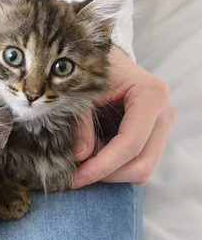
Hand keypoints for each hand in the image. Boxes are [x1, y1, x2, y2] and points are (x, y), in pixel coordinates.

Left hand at [72, 46, 174, 187]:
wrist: (105, 60)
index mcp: (150, 95)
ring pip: (143, 169)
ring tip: (86, 157)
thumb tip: (81, 156)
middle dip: (108, 175)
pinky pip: (138, 163)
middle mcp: (164, 113)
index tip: (75, 179)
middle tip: (76, 175)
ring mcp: (162, 126)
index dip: (102, 166)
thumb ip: (80, 124)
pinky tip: (96, 153)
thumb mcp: (80, 94)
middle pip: (142, 164)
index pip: (129, 144)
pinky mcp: (155, 136)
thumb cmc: (92, 71)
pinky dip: (115, 166)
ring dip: (111, 172)